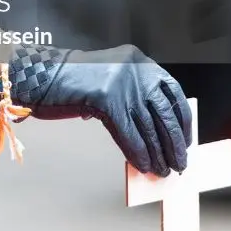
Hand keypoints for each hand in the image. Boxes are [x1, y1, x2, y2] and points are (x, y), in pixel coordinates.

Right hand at [8, 43, 191, 176]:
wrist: (44, 75)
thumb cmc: (75, 80)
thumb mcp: (112, 79)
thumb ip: (133, 96)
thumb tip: (156, 130)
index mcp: (139, 61)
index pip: (173, 93)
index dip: (182, 120)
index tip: (186, 139)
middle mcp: (134, 70)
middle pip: (164, 114)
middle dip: (174, 143)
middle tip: (179, 162)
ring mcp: (122, 85)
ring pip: (149, 128)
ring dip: (158, 154)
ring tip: (162, 169)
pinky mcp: (107, 101)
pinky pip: (130, 135)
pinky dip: (139, 154)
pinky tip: (143, 165)